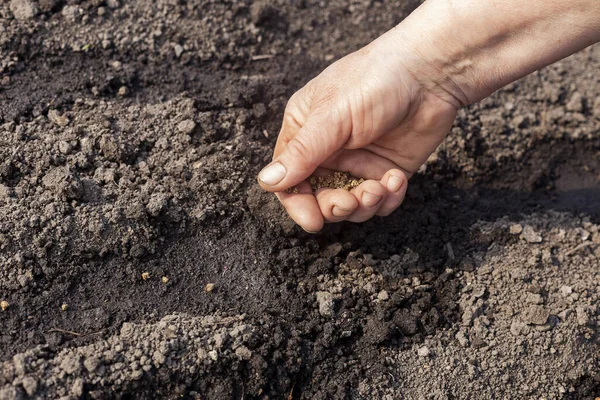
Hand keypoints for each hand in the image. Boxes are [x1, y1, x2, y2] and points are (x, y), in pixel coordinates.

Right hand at [257, 39, 457, 231]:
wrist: (431, 72)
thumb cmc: (375, 80)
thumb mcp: (332, 117)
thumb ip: (302, 153)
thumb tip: (266, 182)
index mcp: (304, 132)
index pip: (289, 179)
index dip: (298, 203)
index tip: (313, 220)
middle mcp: (328, 151)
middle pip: (319, 198)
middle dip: (335, 206)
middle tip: (350, 202)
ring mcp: (358, 162)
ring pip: (351, 205)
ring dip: (364, 205)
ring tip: (379, 187)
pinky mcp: (386, 171)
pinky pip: (381, 201)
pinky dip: (388, 198)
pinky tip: (397, 179)